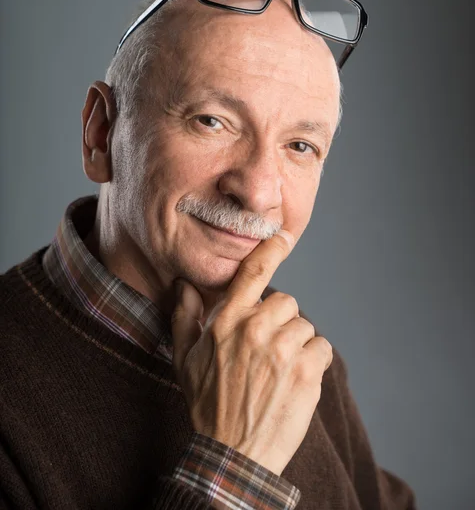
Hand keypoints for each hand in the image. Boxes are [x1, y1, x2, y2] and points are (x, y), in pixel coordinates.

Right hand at [171, 231, 332, 475]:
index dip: (271, 249)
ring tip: (277, 371)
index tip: (283, 236)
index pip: (254, 273)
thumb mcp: (184, 359)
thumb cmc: (207, 404)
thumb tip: (183, 284)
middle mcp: (256, 329)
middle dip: (279, 321)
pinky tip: (294, 380)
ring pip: (304, 327)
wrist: (234, 454)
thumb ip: (184, 317)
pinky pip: (321, 348)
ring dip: (295, 344)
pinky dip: (313, 361)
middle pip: (287, 302)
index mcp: (228, 321)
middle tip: (266, 350)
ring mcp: (283, 350)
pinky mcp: (306, 372)